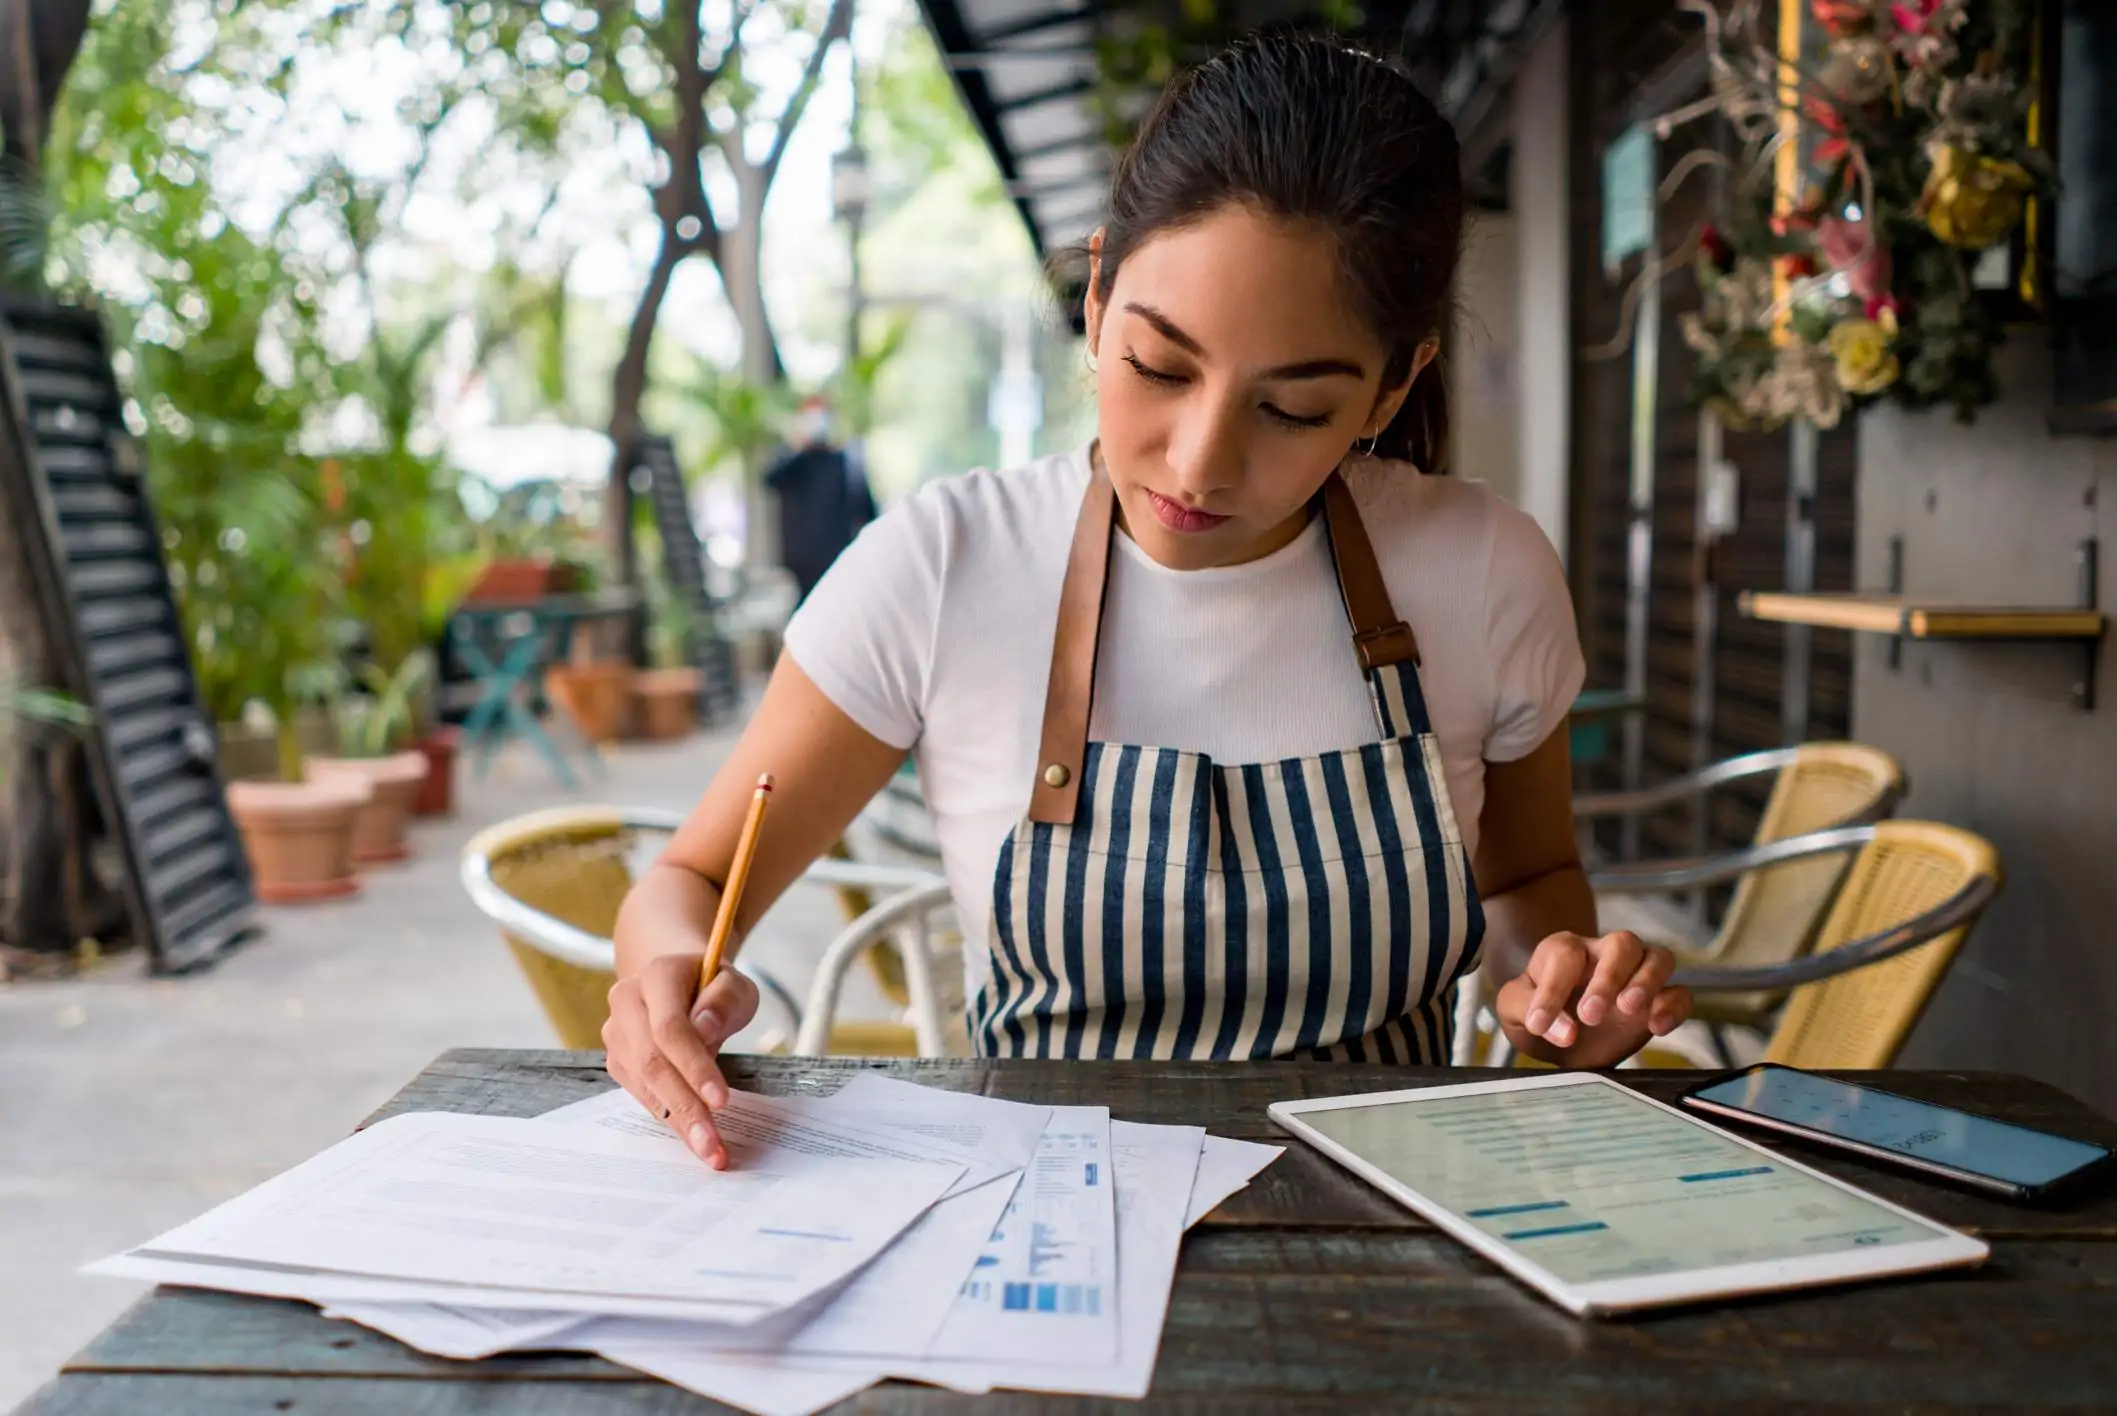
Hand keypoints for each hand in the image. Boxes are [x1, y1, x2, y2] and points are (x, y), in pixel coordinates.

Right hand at [602, 953, 759, 1167]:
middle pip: (652, 1062)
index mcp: (657, 975)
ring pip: (644, 1085)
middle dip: (685, 1107)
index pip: (670, 1028)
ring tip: (709, 1150)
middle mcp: (626, 1002)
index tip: (722, 1101)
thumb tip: (704, 1029)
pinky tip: (693, 1137)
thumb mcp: (735, 984)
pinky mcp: (618, 1060)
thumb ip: (725, 1000)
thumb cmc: (713, 987)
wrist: (679, 984)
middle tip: (712, 1145)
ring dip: (677, 1122)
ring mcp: (616, 1033)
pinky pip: (642, 1095)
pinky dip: (669, 1118)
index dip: (694, 1067)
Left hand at [1493, 931, 1691, 1068]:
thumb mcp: (1512, 1010)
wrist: (1561, 1035)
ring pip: (1658, 957)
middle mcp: (1604, 955)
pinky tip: (1657, 1027)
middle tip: (1590, 1015)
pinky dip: (1674, 1007)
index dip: (1551, 991)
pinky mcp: (1658, 1002)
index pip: (1564, 956)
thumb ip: (1526, 1011)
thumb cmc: (1536, 1012)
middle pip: (1623, 943)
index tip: (1538, 1025)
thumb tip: (1566, 1031)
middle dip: (1609, 977)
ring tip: (1629, 1009)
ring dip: (1648, 981)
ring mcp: (1637, 975)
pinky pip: (1681, 993)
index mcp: (1564, 951)